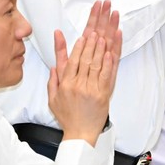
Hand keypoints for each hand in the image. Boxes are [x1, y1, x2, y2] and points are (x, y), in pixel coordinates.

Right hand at [47, 0, 121, 145]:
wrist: (79, 134)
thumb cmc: (66, 116)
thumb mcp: (53, 97)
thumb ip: (53, 79)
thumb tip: (53, 64)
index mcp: (66, 84)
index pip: (73, 61)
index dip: (79, 47)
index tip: (83, 36)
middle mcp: (78, 85)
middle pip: (86, 59)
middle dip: (91, 42)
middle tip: (96, 29)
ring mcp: (92, 90)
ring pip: (97, 65)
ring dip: (101, 49)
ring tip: (104, 36)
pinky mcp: (103, 95)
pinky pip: (107, 76)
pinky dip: (109, 64)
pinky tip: (111, 53)